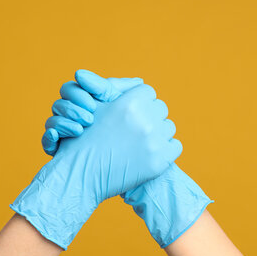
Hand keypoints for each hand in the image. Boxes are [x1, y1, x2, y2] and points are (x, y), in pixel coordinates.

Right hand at [43, 70, 212, 246]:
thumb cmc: (84, 138)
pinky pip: (175, 146)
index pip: (148, 92)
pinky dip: (165, 150)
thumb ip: (116, 89)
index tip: (129, 113)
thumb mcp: (96, 107)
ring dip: (158, 132)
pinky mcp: (159, 162)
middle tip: (133, 129)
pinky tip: (148, 153)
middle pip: (160, 108)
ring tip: (139, 142)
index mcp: (129, 103)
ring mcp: (153, 142)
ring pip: (169, 127)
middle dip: (149, 115)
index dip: (139, 101)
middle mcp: (144, 120)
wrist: (80, 174)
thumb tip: (140, 81)